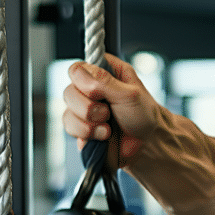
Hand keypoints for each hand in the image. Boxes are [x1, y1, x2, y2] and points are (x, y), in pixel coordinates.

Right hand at [62, 53, 164, 167]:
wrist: (147, 145)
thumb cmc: (144, 115)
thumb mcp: (129, 93)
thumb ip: (104, 81)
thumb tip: (79, 71)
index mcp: (103, 72)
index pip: (77, 69)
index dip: (83, 83)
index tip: (99, 94)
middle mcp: (90, 89)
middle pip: (68, 92)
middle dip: (88, 109)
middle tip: (108, 114)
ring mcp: (84, 110)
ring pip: (67, 114)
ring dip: (89, 125)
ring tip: (108, 129)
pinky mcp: (81, 128)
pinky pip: (70, 129)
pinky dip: (87, 135)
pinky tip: (102, 136)